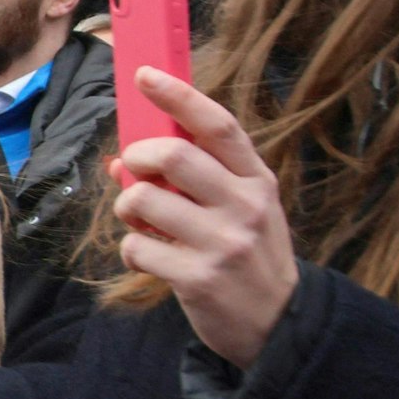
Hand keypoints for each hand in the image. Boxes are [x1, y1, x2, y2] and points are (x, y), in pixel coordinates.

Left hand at [112, 66, 297, 369]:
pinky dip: (131, 250)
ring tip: (140, 221)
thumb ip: (193, 180)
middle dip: (138, 158)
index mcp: (256, 180)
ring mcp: (223, 242)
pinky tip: (150, 258)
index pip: (218, 125)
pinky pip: (136, 247)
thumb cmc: (246, 254)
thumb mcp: (238, 208)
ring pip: (144, 200)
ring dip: (127, 208)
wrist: (276, 323)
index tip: (145, 75)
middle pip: (173, 156)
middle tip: (134, 170)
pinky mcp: (198, 278)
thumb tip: (122, 159)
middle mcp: (245, 206)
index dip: (178, 95)